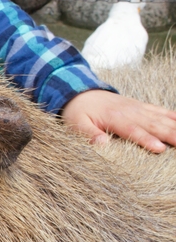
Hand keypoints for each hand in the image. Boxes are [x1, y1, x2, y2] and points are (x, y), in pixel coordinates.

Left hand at [61, 90, 175, 152]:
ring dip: (175, 127)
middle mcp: (130, 111)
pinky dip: (173, 117)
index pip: (133, 130)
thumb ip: (88, 133)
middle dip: (170, 135)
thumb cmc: (78, 111)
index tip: (160, 149)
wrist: (81, 92)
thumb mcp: (76, 123)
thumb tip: (101, 143)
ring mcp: (137, 108)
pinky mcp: (141, 106)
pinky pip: (160, 111)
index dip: (147, 140)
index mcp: (114, 118)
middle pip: (153, 125)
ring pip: (161, 118)